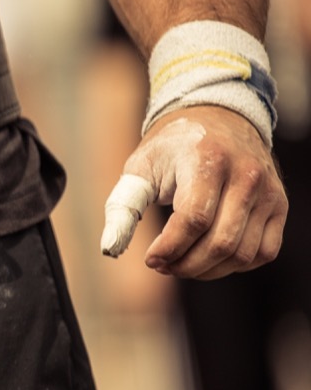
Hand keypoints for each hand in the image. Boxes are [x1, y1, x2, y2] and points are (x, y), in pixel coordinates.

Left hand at [101, 106, 286, 279]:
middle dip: (186, 264)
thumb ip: (124, 206)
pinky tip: (210, 258)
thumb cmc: (173, 146)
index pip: (194, 219)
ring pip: (242, 253)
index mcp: (209, 161)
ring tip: (181, 264)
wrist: (217, 118)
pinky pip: (264, 252)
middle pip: (220, 242)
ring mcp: (268, 191)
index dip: (170, 247)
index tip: (150, 259)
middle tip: (163, 266)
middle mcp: (246, 176)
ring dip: (208, 270)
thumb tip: (110, 247)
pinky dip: (236, 265)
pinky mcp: (279, 204)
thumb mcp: (141, 166)